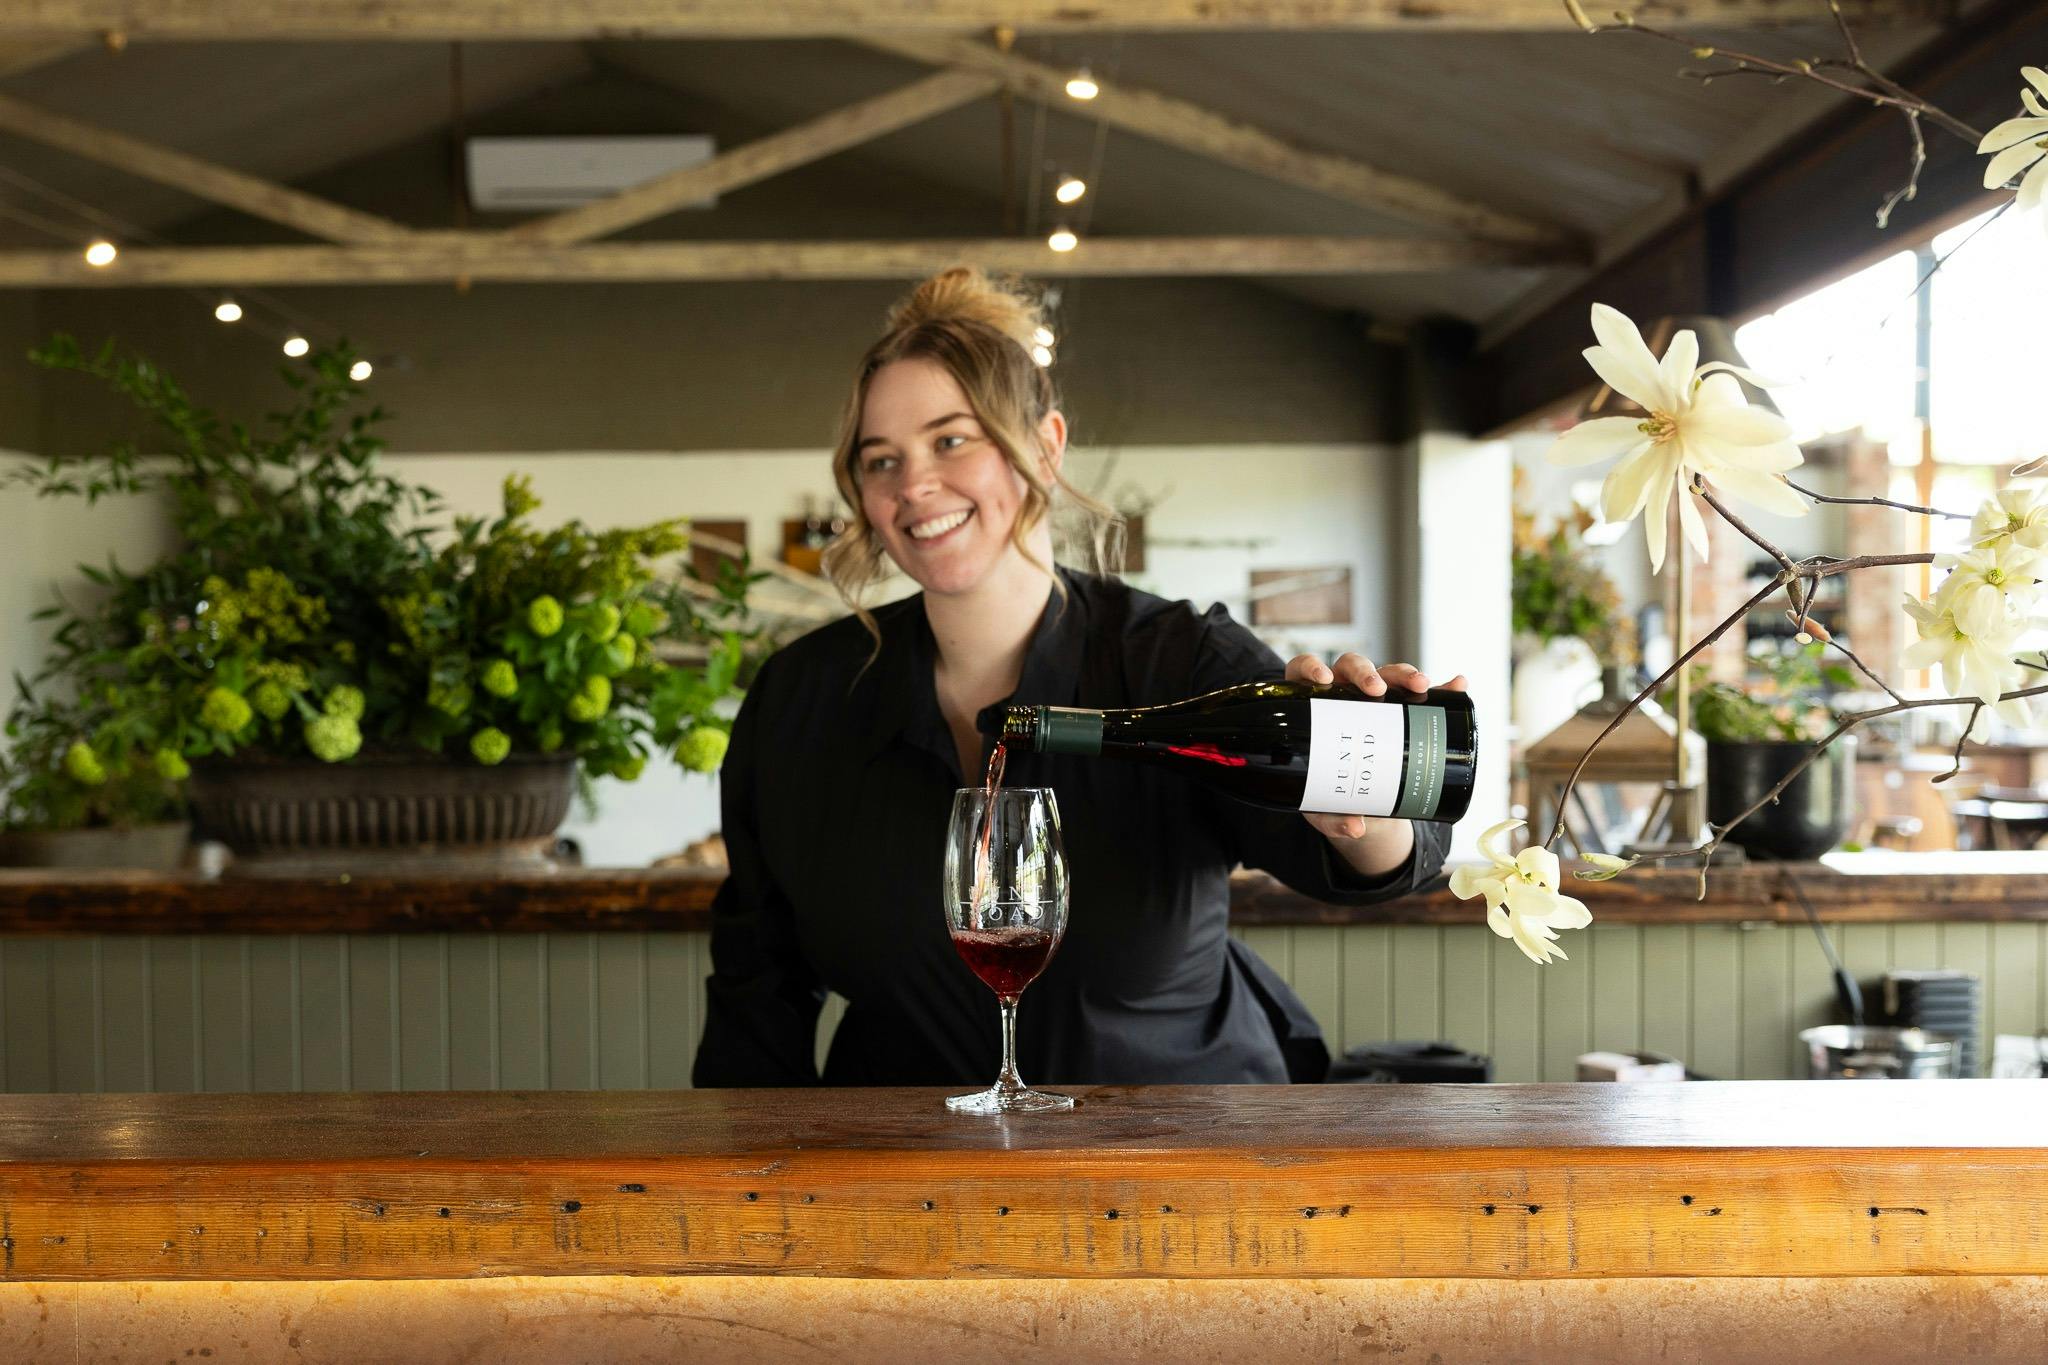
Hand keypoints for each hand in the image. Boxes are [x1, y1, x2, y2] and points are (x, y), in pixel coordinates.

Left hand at [1284, 653, 1468, 845]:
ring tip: (1421, 686)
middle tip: (1377, 689)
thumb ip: (1333, 818)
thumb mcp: (1325, 805)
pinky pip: (1426, 694)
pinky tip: (1457, 686)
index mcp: (1314, 705)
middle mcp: (1344, 693)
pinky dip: (1443, 688)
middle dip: (1367, 672)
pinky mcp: (1406, 710)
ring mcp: (1377, 699)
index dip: (1311, 667)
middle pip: (1351, 668)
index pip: (1304, 672)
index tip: (1323, 680)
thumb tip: (1356, 828)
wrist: (1357, 800)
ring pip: (1389, 674)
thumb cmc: (1329, 792)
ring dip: (1405, 674)